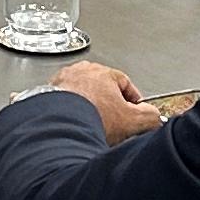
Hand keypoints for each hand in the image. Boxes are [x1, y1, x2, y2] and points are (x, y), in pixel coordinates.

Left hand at [43, 60, 169, 143]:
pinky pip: (59, 104)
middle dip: (108, 105)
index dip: (133, 101)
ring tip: (91, 126)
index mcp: (103, 72)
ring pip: (79, 96)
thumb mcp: (132, 120)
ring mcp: (60, 82)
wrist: (58, 127)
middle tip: (112, 123)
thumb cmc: (91, 118)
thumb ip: (149, 116)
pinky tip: (70, 125)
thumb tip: (155, 117)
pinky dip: (65, 114)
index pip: (125, 83)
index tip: (134, 112)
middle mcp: (80, 72)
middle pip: (101, 89)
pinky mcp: (44, 96)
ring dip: (86, 109)